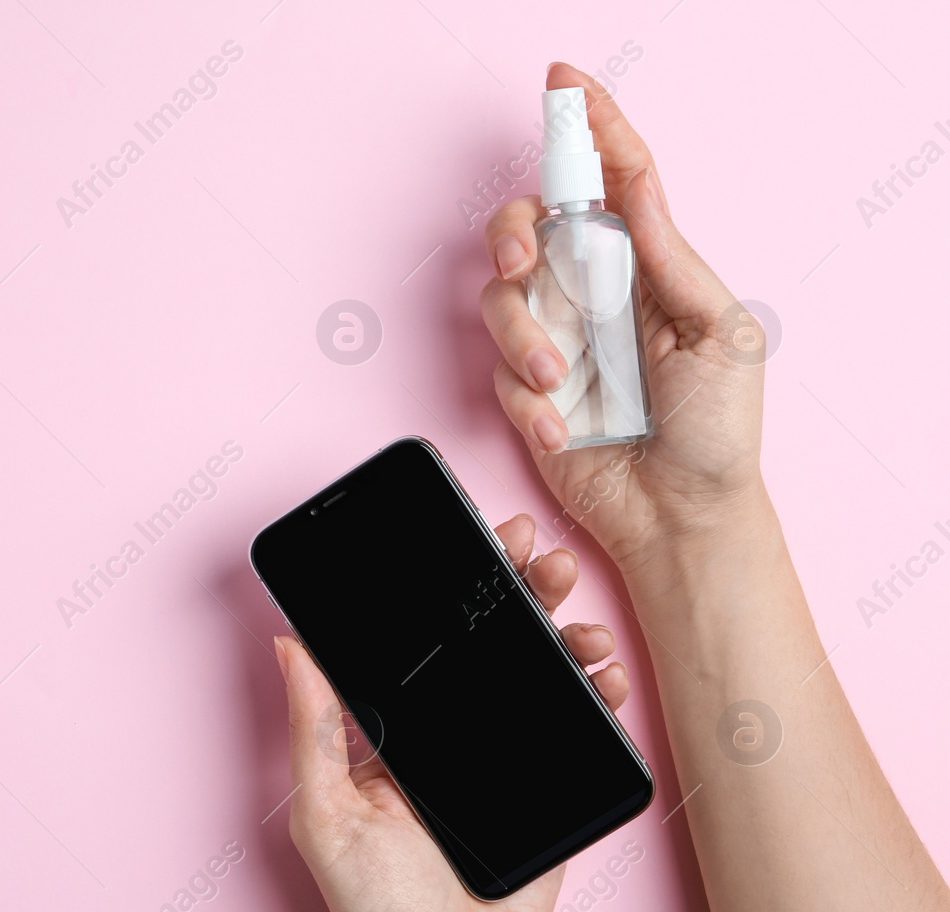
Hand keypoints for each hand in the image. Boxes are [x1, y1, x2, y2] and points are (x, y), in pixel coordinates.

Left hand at [280, 514, 629, 911]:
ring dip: (565, 630)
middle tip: (536, 554)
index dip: (452, 587)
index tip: (474, 541)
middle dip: (519, 589)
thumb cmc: (370, 904)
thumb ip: (313, 731)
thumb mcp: (325, 813)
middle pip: (492, 640)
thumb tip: (288, 646)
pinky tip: (604, 672)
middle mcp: (454, 730)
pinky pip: (581, 729)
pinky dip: (600, 694)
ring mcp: (507, 754)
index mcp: (399, 726)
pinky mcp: (553, 786)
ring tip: (575, 609)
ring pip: (542, 674)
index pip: (427, 638)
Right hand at [479, 62, 767, 572]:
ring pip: (501, 299)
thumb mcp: (721, 331)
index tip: (565, 83)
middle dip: (514, 230)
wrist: (682, 516)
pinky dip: (529, 404)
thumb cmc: (716, 430)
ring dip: (526, 338)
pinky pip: (501, 375)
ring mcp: (557, 342)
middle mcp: (594, 295)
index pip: (615, 181)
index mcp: (647, 268)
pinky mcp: (526, 394)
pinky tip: (565, 431)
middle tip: (527, 256)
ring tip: (562, 382)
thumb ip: (671, 257)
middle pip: (529, 227)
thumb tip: (634, 188)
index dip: (589, 127)